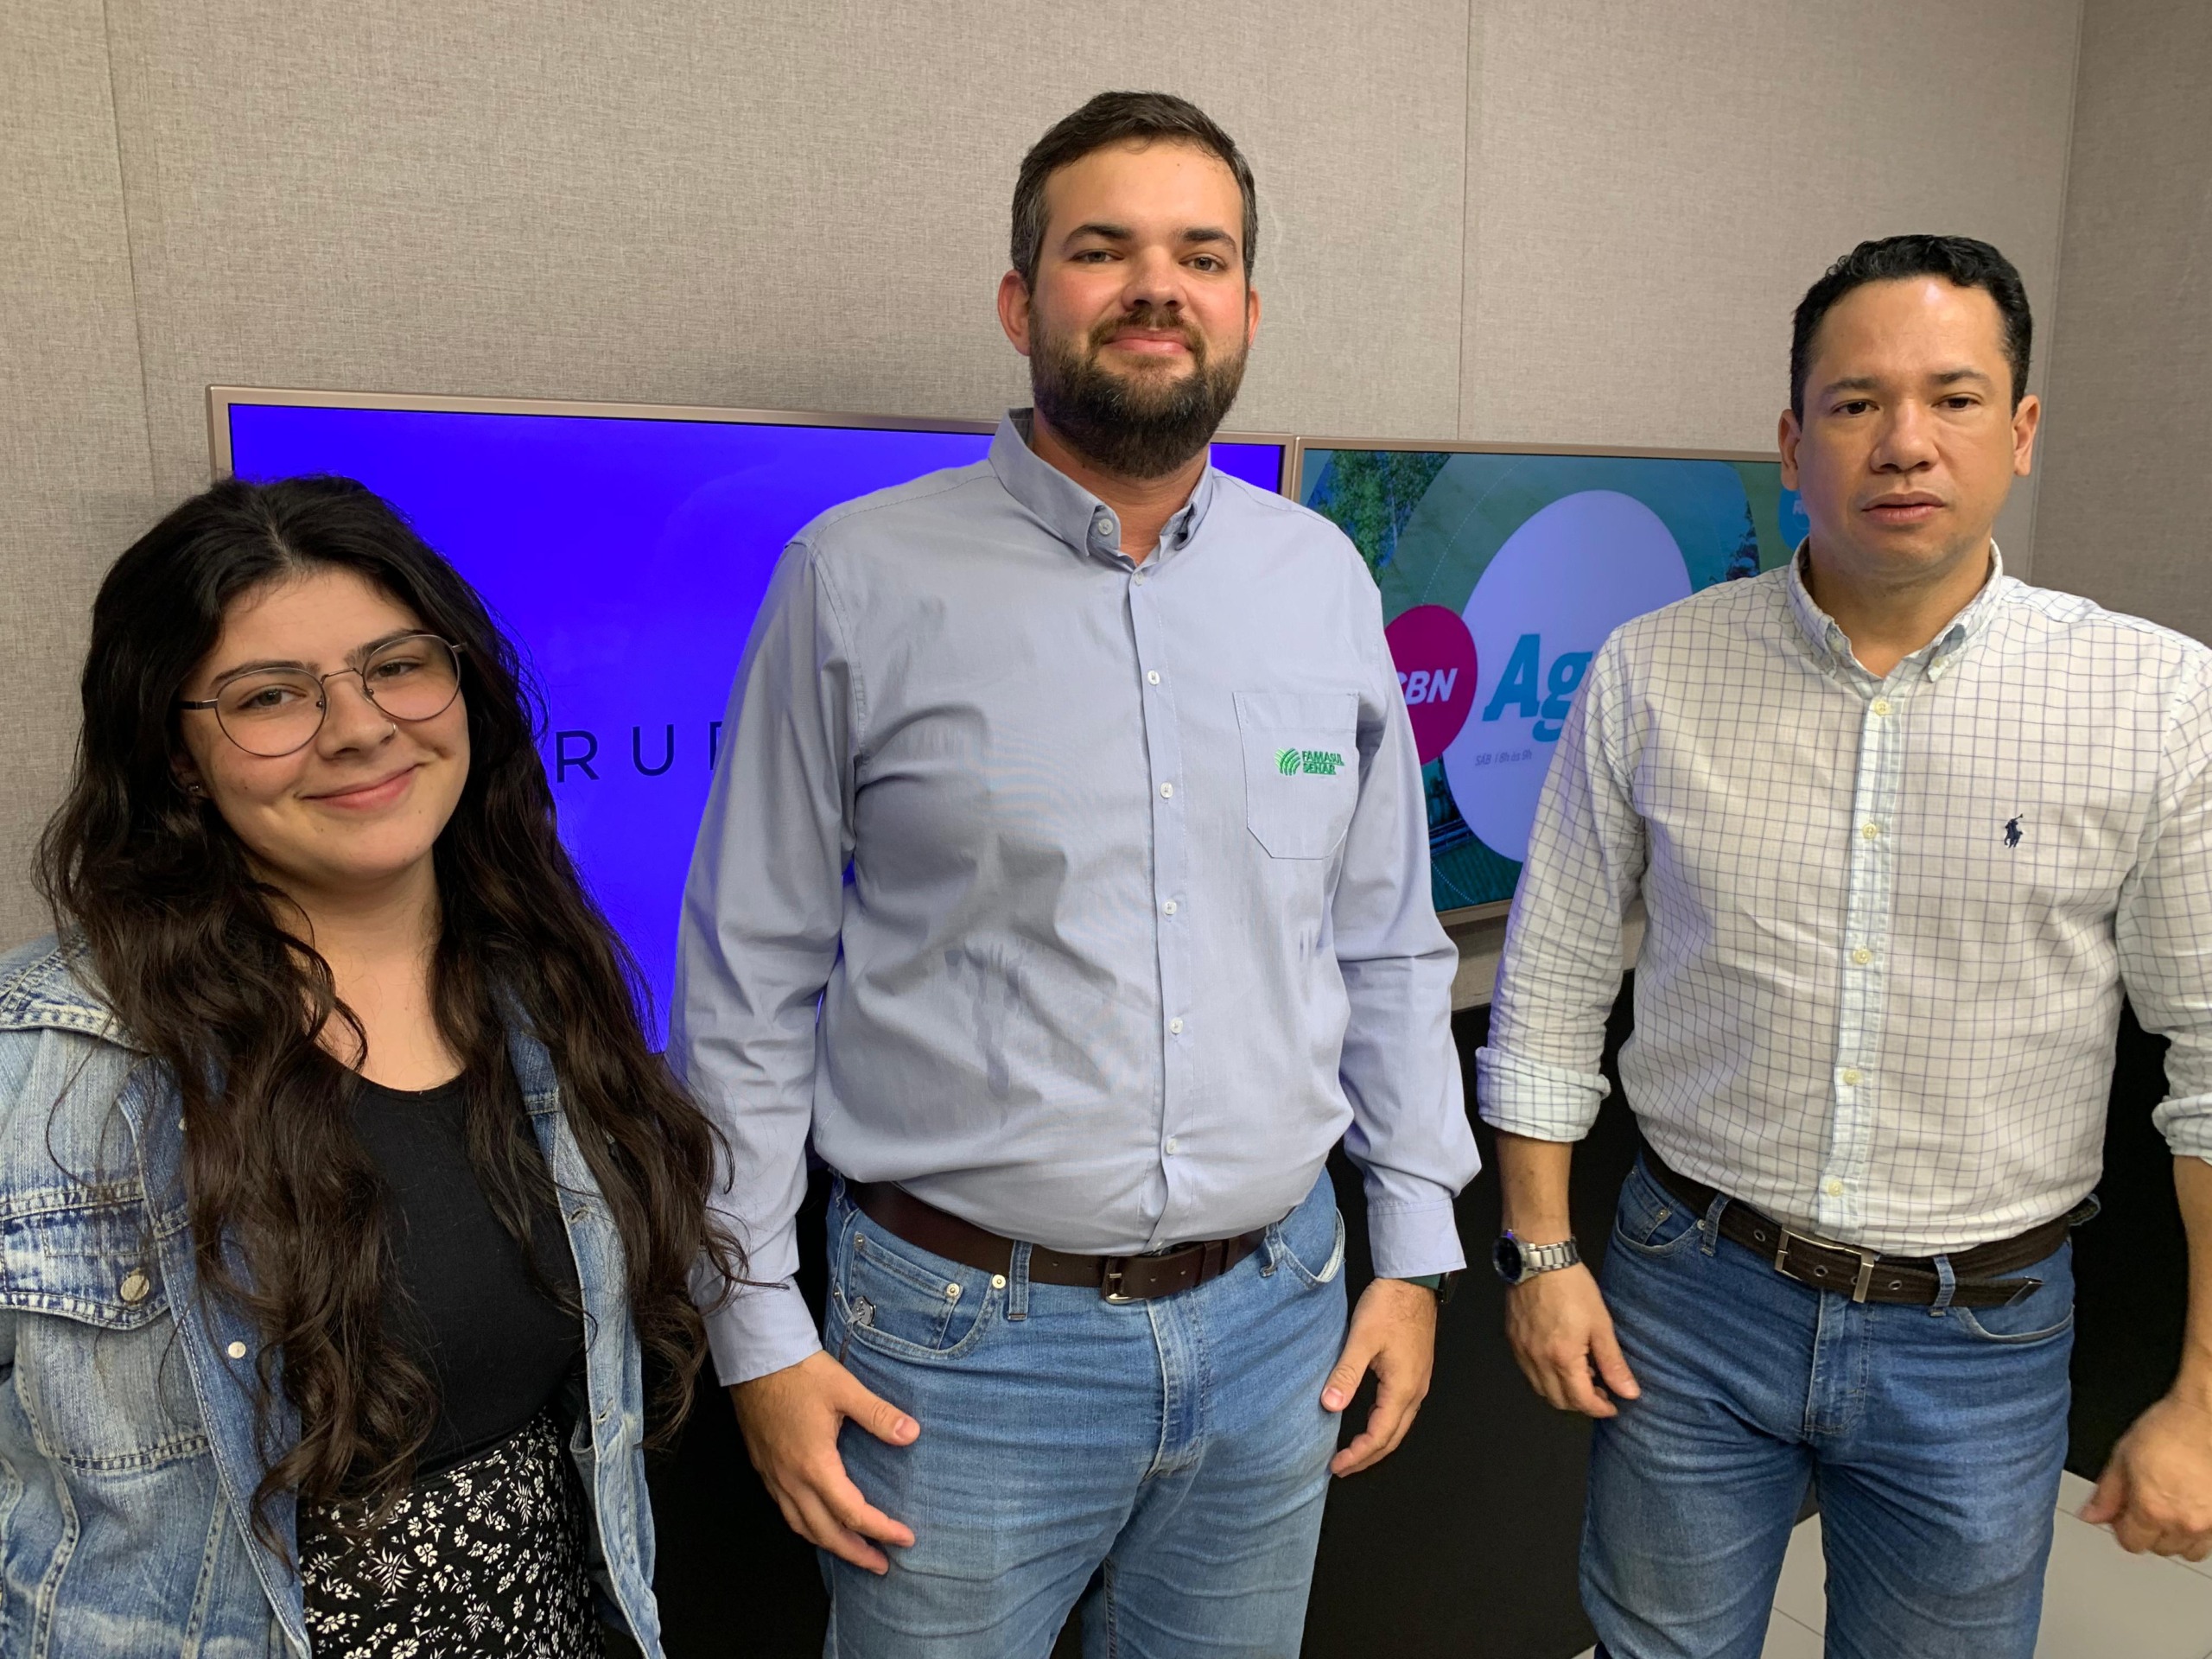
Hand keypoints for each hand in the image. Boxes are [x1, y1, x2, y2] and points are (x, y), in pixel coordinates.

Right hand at [728, 1350, 920, 1572]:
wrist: (756, 1358)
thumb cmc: (800, 1372)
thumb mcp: (846, 1389)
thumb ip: (879, 1416)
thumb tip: (911, 1435)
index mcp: (814, 1465)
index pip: (852, 1513)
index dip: (880, 1530)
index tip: (905, 1539)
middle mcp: (790, 1479)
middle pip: (824, 1533)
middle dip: (855, 1553)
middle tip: (881, 1565)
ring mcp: (773, 1476)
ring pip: (801, 1526)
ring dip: (829, 1544)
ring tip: (853, 1551)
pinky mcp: (764, 1468)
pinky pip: (786, 1511)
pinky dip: (807, 1526)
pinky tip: (819, 1521)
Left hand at [1321, 1278, 1437, 1475]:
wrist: (1413, 1281)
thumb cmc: (1389, 1306)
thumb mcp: (1362, 1338)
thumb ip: (1346, 1374)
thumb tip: (1329, 1406)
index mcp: (1403, 1388)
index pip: (1380, 1435)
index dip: (1358, 1455)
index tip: (1336, 1465)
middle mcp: (1415, 1391)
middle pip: (1393, 1437)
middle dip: (1368, 1456)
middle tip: (1341, 1467)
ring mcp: (1418, 1383)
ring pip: (1398, 1425)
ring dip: (1376, 1442)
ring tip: (1352, 1451)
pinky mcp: (1415, 1373)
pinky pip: (1400, 1409)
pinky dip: (1383, 1423)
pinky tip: (1366, 1419)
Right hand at [1503, 1262, 1640, 1416]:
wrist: (1539, 1259)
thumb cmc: (1572, 1287)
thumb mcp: (1601, 1325)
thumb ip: (1613, 1363)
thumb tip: (1629, 1393)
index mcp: (1562, 1358)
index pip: (1581, 1400)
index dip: (1599, 1408)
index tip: (1612, 1406)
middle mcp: (1538, 1360)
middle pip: (1558, 1401)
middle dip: (1581, 1403)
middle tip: (1599, 1391)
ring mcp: (1522, 1351)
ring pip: (1540, 1389)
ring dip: (1562, 1392)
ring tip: (1581, 1375)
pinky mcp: (1513, 1340)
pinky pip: (1528, 1372)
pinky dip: (1545, 1377)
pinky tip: (1559, 1360)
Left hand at [2081, 1390, 2211, 1558]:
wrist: (2206, 1416)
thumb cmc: (2170, 1428)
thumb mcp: (2123, 1456)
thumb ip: (2106, 1493)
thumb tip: (2091, 1516)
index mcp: (2152, 1509)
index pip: (2131, 1543)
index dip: (2121, 1526)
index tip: (2122, 1513)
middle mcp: (2183, 1523)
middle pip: (2159, 1548)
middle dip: (2148, 1530)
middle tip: (2146, 1503)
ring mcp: (2210, 1524)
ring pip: (2188, 1549)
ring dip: (2175, 1535)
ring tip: (2171, 1506)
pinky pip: (2210, 1540)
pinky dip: (2199, 1530)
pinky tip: (2191, 1506)